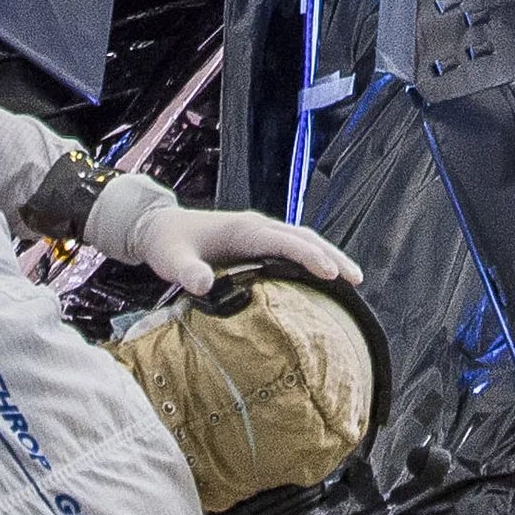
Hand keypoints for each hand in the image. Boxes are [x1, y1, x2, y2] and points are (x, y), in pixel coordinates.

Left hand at [129, 197, 363, 302]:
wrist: (159, 227)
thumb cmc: (167, 244)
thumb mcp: (171, 260)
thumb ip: (187, 273)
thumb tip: (204, 287)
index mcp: (243, 230)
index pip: (283, 241)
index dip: (308, 256)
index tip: (330, 273)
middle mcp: (257, 227)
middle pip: (303, 237)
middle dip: (331, 255)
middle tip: (356, 279)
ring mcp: (259, 232)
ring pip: (303, 240)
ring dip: (328, 255)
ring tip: (353, 278)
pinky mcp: (258, 241)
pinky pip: (293, 246)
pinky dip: (314, 257)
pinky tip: (325, 276)